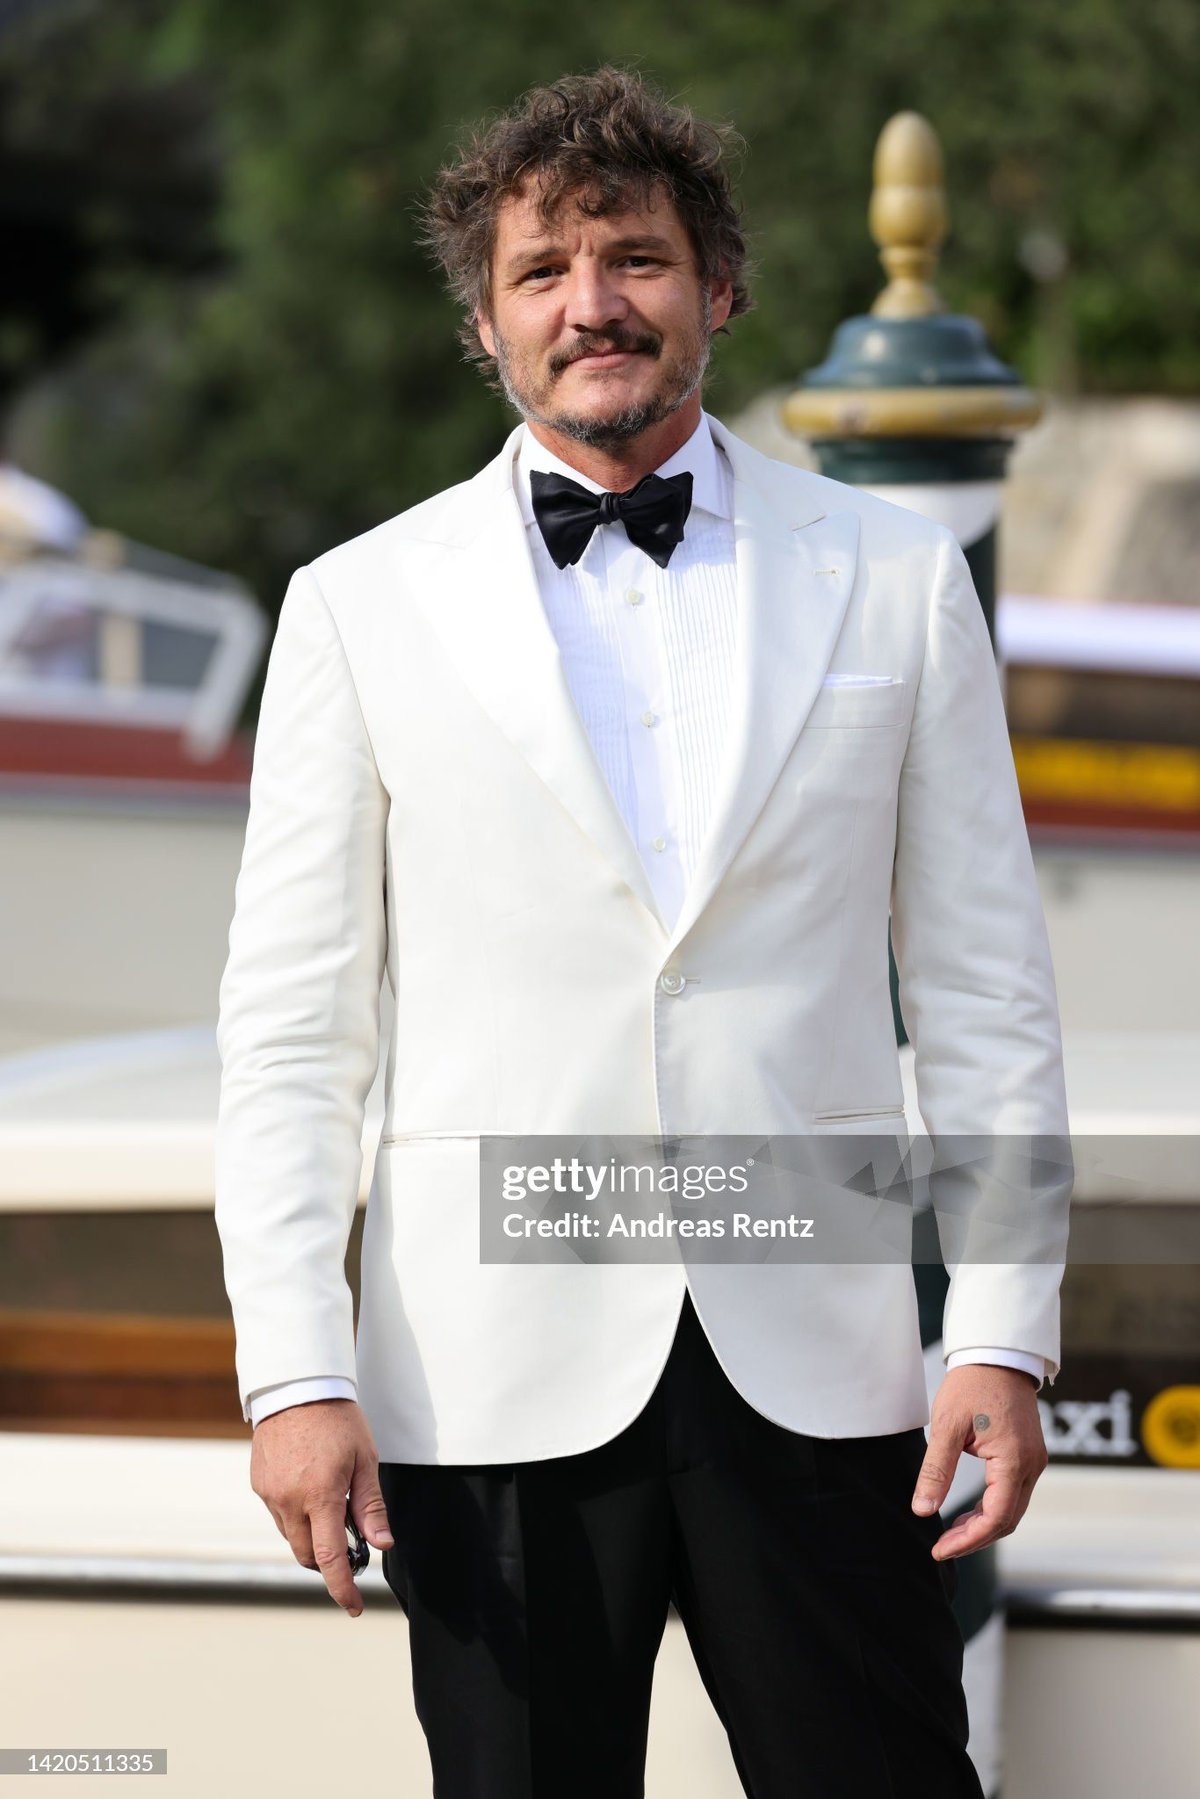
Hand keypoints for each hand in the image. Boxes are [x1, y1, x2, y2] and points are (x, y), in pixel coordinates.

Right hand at [250, 1397, 393, 1614]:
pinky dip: (296, 1516)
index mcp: (321, 1495)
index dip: (342, 1587)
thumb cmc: (337, 1419)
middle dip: (328, 1561)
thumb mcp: (365, 1459)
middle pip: (307, 1555)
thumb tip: (381, 1544)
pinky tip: (310, 1489)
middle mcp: (289, 1500)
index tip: (352, 1606)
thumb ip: (371, 1506)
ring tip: (332, 1505)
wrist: (296, 1386)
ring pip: (291, 1537)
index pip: (330, 1557)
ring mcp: (270, 1494)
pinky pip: (279, 1515)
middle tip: (351, 1545)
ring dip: (311, 1536)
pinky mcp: (259, 1485)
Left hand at [911, 1364, 1047, 1559]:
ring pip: (1012, 1510)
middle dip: (975, 1538)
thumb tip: (923, 1509)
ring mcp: (1034, 1461)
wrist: (997, 1355)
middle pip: (1008, 1520)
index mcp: (1014, 1461)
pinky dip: (993, 1508)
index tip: (940, 1549)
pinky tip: (969, 1511)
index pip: (995, 1518)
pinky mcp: (1029, 1456)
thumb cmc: (972, 1384)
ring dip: (984, 1525)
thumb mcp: (947, 1426)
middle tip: (942, 1545)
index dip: (968, 1540)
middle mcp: (1032, 1466)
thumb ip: (936, 1470)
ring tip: (951, 1531)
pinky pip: (1014, 1494)